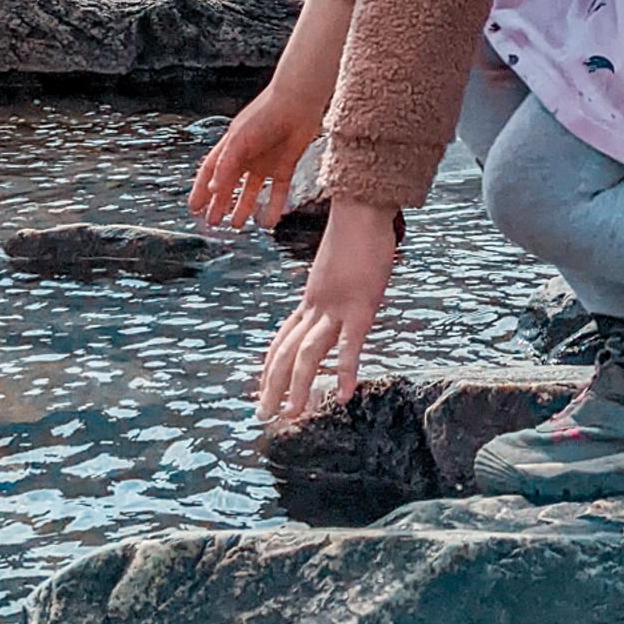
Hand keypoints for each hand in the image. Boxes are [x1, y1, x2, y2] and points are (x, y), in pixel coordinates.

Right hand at [188, 83, 324, 230]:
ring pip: (252, 190)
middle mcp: (247, 155)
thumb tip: (213, 190)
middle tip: (213, 223)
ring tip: (236, 225)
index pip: (211, 171)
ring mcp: (266, 161)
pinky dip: (274, 207)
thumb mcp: (239, 141)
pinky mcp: (286, 165)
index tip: (194, 208)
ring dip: (244, 207)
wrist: (298, 103)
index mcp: (231, 146)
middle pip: (230, 184)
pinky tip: (268, 222)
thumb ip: (226, 166)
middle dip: (220, 203)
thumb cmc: (264, 116)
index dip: (201, 189)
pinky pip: (278, 191)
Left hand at [256, 199, 398, 421]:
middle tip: (263, 415)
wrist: (361, 207)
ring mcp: (337, 307)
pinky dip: (343, 372)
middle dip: (273, 386)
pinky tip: (343, 395)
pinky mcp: (361, 306)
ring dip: (298, 388)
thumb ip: (338, 282)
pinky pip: (349, 345)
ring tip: (293, 415)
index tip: (262, 389)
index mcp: (312, 297)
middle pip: (287, 352)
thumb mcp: (340, 264)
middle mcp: (317, 306)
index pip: (283, 337)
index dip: (271, 366)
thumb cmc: (357, 229)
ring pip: (308, 354)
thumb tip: (345, 286)